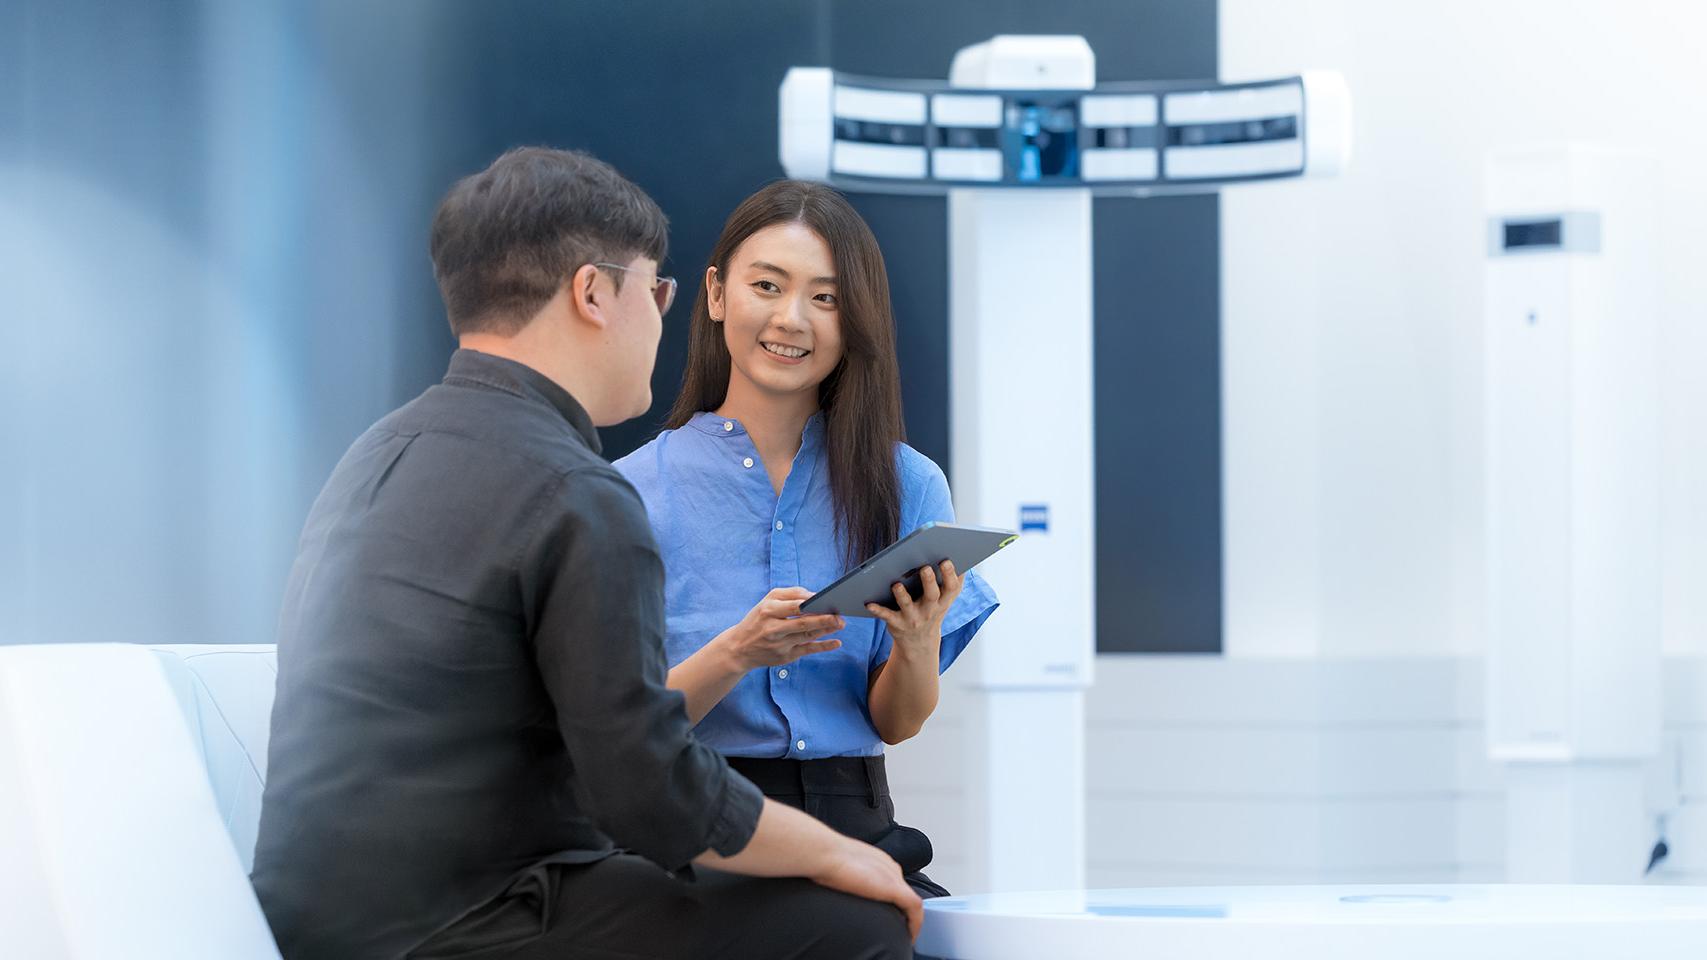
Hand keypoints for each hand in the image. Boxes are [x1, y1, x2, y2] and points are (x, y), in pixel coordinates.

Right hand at [716, 587, 843, 670]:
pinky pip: (808, 651)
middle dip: (823, 619)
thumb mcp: (767, 602)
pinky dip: (823, 647)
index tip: (828, 599)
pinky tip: (836, 643)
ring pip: (806, 636)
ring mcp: (780, 644)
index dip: (812, 603)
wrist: (739, 648)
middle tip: (839, 616)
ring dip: (825, 630)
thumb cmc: (758, 620)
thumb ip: (790, 595)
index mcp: (768, 610)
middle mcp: (773, 628)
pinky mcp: (785, 656)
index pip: (793, 606)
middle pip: (802, 623)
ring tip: (840, 624)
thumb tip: (814, 595)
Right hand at [810, 836, 923, 939]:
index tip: (890, 913)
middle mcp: (889, 867)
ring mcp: (894, 877)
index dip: (894, 900)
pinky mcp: (895, 889)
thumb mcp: (837, 867)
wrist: (825, 853)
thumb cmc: (825, 858)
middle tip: (899, 928)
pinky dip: (915, 924)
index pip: (893, 881)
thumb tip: (833, 885)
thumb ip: (845, 875)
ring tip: (906, 935)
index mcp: (877, 860)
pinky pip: (915, 909)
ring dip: (911, 920)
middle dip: (903, 911)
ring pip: (912, 902)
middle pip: (904, 892)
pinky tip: (910, 936)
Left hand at [866, 560, 963, 652]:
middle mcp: (929, 610)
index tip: (945, 560)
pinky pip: (887, 616)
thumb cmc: (931, 610)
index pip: (951, 588)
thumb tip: (957, 555)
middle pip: (931, 595)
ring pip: (907, 605)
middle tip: (925, 567)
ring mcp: (913, 618)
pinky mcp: (897, 624)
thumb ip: (951, 580)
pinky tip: (868, 603)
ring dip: (902, 595)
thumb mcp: (945, 599)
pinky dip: (877, 610)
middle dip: (929, 581)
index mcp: (943, 601)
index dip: (950, 574)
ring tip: (896, 584)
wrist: (919, 642)